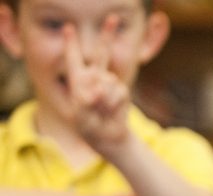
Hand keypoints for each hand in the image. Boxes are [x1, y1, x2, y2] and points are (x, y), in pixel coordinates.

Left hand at [63, 18, 133, 153]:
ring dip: (103, 99)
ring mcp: (110, 83)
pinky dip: (113, 104)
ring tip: (100, 111)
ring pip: (108, 82)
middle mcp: (95, 76)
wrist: (107, 136)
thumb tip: (100, 88)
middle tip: (113, 18)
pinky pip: (118, 92)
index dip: (71, 43)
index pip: (74, 57)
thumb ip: (87, 98)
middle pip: (102, 53)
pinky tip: (109, 111)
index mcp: (78, 78)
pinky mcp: (121, 91)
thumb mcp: (80, 113)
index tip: (68, 28)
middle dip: (108, 35)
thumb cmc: (88, 125)